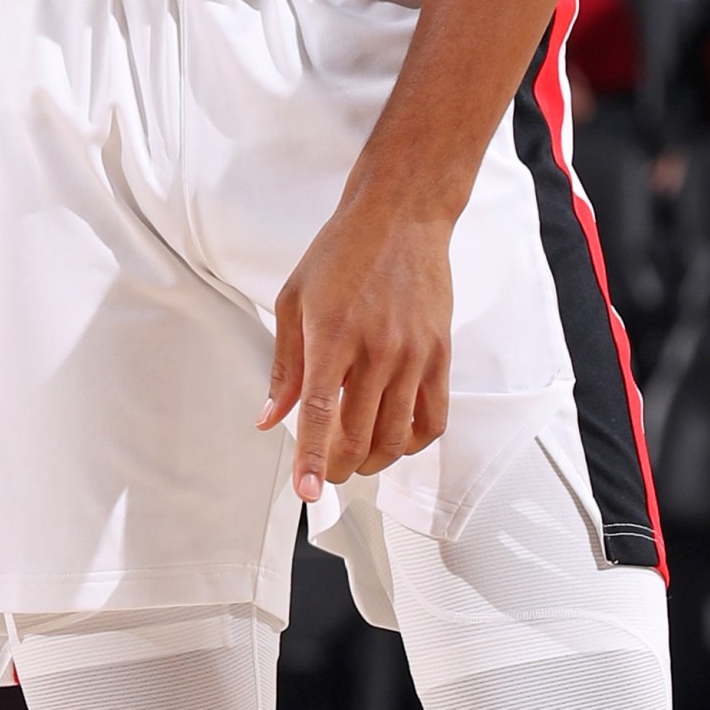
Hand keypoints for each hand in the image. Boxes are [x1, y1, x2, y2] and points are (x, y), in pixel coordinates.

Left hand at [261, 192, 453, 505]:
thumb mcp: (294, 301)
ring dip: (373, 462)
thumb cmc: (343, 252)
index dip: (310, 459)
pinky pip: (433, 419)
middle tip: (323, 470)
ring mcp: (414, 356)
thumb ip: (284, 366)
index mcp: (332, 337)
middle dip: (337, 467)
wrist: (401, 217)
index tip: (306, 492)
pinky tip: (394, 439)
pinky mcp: (440, 354)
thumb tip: (269, 416)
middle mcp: (377, 351)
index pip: (319, 414)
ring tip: (355, 458)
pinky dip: (412, 443)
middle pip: (360, 437)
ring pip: (397, 438)